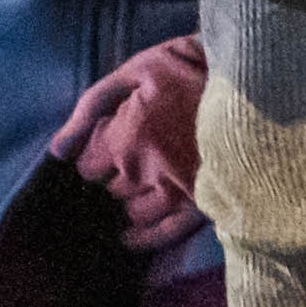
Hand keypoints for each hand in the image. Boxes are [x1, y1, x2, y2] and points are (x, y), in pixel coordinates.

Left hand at [46, 34, 210, 250]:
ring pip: (135, 212)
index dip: (94, 153)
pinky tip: (131, 237)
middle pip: (112, 189)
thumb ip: (89, 109)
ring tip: (138, 181)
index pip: (89, 168)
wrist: (249, 77)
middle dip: (112, 174)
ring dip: (130, 199)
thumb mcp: (132, 74)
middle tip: (127, 156)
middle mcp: (149, 172)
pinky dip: (147, 238)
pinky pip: (168, 233)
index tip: (106, 141)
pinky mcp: (205, 202)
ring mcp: (179, 191)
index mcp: (128, 139)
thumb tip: (56, 150)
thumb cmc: (185, 68)